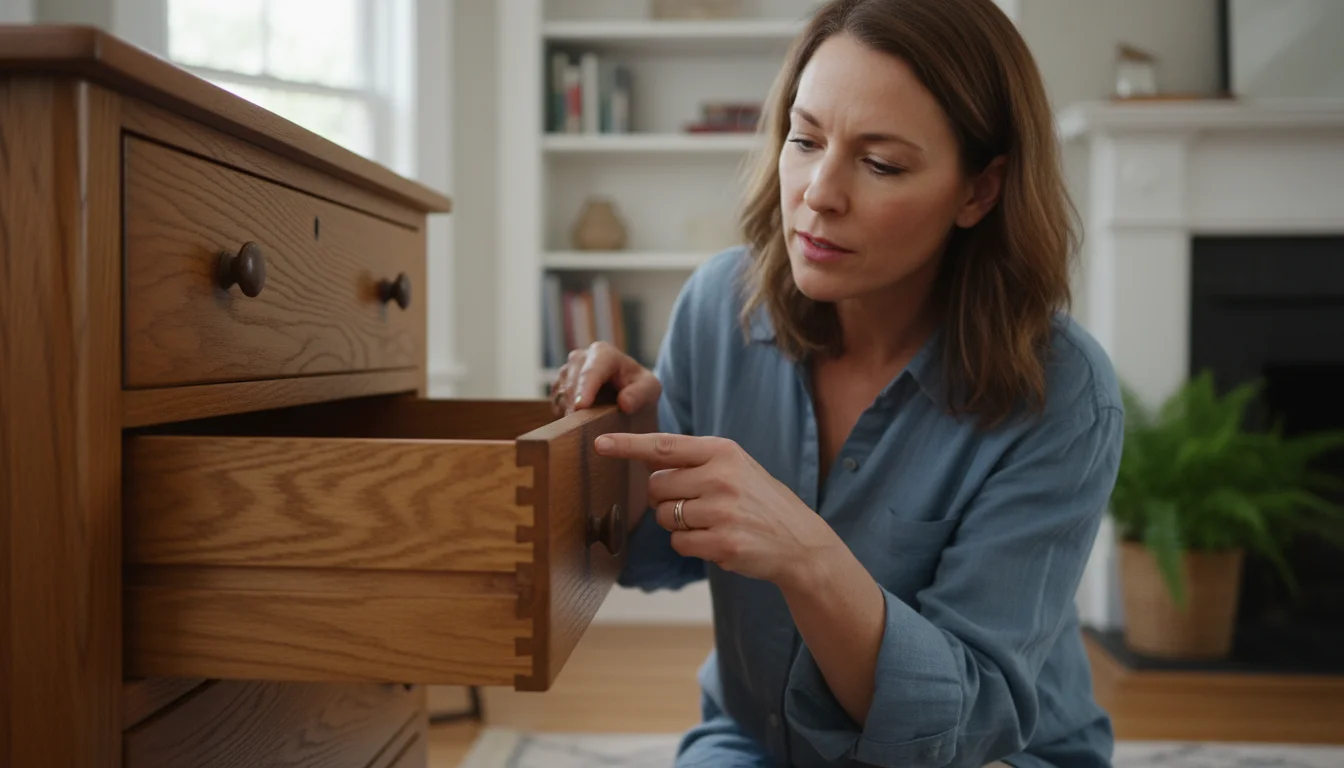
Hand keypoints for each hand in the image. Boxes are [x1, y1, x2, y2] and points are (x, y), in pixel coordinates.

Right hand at [550, 342, 660, 417]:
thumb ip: (640, 394)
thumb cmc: (640, 389)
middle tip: (579, 428)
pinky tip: (578, 423)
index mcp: (603, 353)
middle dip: (575, 404)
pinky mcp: (558, 386)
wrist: (628, 394)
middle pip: (571, 382)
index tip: (582, 407)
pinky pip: (555, 402)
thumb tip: (624, 403)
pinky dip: (564, 414)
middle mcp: (580, 357)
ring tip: (583, 428)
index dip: (585, 387)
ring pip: (560, 393)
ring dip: (569, 411)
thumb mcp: (650, 390)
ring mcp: (566, 371)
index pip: (592, 370)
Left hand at [594, 431, 843, 587]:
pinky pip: (679, 543)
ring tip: (712, 522)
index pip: (664, 446)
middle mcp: (721, 477)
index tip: (599, 443)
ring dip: (679, 524)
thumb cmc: (758, 500)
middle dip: (664, 498)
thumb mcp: (734, 467)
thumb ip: (693, 461)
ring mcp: (723, 511)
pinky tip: (717, 540)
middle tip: (695, 503)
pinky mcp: (723, 543)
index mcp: (723, 451)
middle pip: (656, 487)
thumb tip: (644, 458)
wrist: (799, 540)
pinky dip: (691, 545)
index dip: (628, 445)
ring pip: (664, 517)